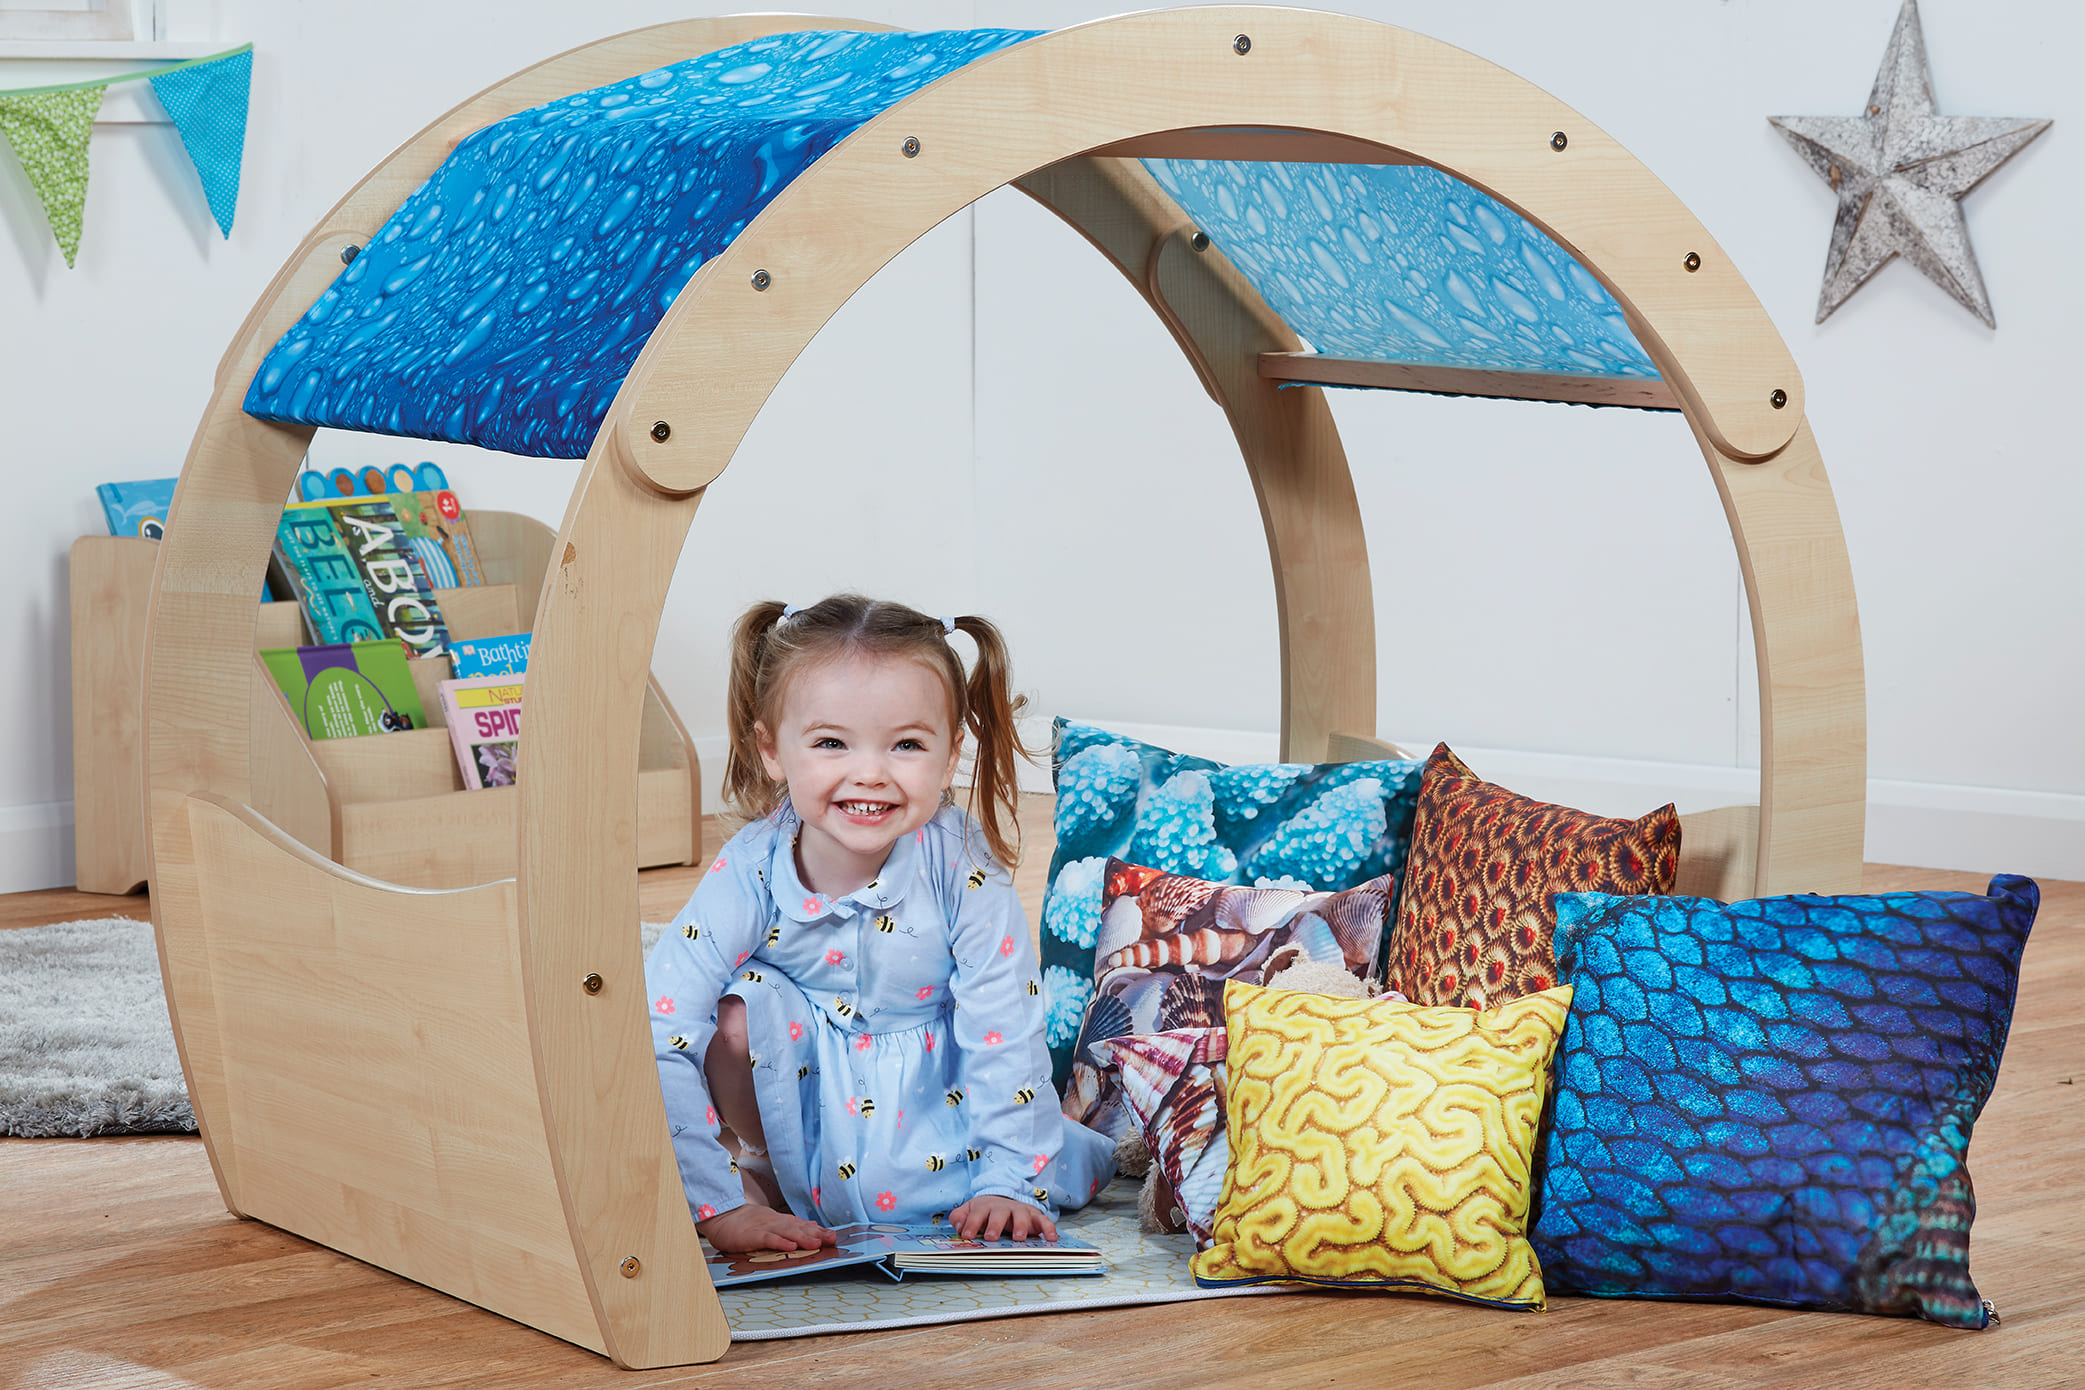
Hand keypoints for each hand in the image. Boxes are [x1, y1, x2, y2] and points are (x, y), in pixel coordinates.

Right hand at [698, 1203, 837, 1253]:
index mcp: (779, 1220)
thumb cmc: (745, 1223)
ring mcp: (764, 1227)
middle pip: (798, 1227)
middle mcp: (775, 1222)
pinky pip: (768, 1239)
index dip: (817, 1230)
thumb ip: (789, 1225)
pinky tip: (791, 1247)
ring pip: (786, 1232)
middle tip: (832, 1239)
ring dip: (803, 1238)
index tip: (833, 1235)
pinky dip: (780, 1243)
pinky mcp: (752, 1235)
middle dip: (817, 1234)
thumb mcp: (769, 1222)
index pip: (801, 1224)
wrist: (721, 1216)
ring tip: (818, 1243)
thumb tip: (811, 1228)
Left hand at [950, 1194, 1056, 1241]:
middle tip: (991, 1237)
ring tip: (1019, 1238)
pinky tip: (1051, 1238)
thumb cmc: (986, 1211)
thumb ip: (960, 1217)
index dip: (972, 1223)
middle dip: (995, 1224)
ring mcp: (1020, 1211)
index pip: (977, 1213)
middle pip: (999, 1213)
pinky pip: (1044, 1221)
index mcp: (985, 1206)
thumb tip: (957, 1226)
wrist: (1006, 1199)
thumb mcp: (970, 1211)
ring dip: (1021, 1226)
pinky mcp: (1035, 1217)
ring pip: (1021, 1216)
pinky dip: (1048, 1228)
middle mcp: (1004, 1207)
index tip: (967, 1235)